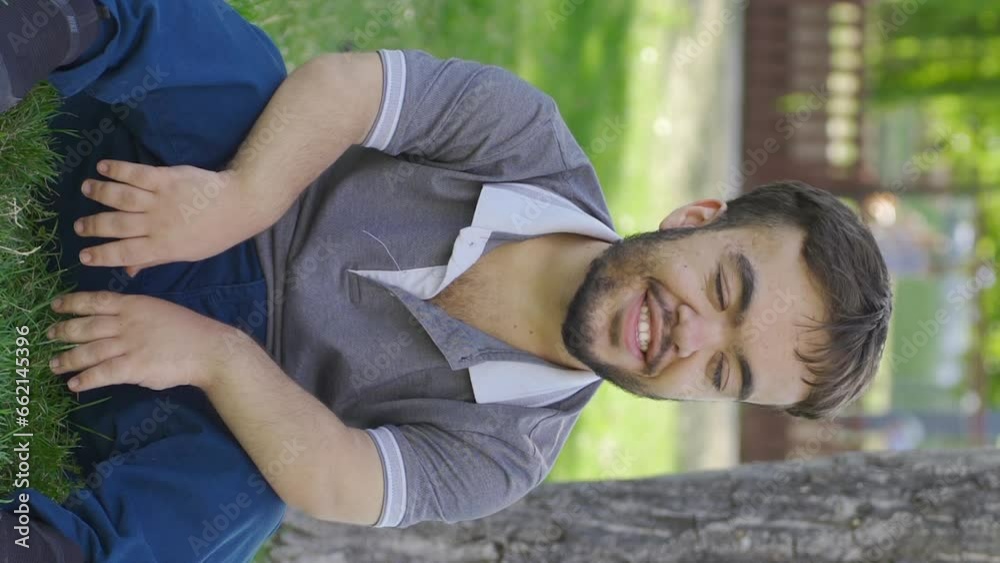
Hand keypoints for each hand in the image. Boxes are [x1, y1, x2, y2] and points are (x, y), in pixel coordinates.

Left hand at [46, 291, 247, 391]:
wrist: (210, 349)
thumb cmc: (189, 330)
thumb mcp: (160, 310)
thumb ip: (137, 314)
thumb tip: (116, 320)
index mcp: (134, 305)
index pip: (95, 301)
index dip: (72, 303)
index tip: (56, 306)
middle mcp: (127, 322)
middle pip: (86, 326)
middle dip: (64, 331)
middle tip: (49, 336)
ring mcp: (130, 345)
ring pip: (89, 351)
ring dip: (67, 359)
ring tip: (54, 365)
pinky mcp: (134, 367)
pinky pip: (103, 373)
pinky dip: (86, 379)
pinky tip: (74, 385)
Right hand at [75, 160, 269, 276]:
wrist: (239, 205)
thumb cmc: (213, 233)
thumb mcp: (187, 254)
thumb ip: (155, 259)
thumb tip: (128, 272)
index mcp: (163, 247)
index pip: (124, 254)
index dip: (101, 255)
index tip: (83, 256)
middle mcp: (158, 224)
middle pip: (116, 226)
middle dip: (93, 227)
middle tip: (78, 226)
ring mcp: (161, 200)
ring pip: (121, 197)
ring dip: (100, 193)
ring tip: (86, 190)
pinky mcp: (167, 178)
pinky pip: (136, 174)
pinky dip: (117, 169)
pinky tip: (103, 167)